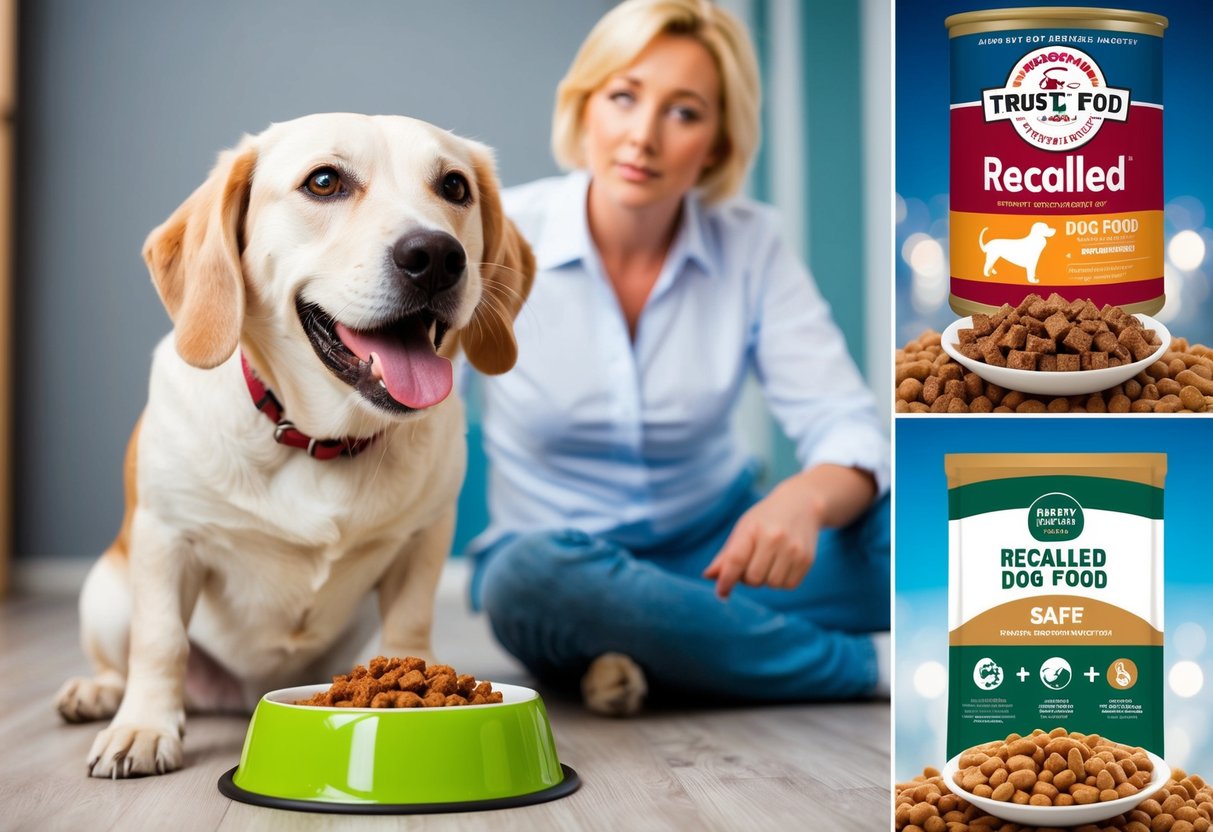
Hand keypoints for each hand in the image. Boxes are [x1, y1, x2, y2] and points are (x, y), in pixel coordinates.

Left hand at [702, 479, 822, 598]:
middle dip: (748, 578)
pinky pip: (789, 585)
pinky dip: (781, 581)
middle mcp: (774, 538)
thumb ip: (726, 555)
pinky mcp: (807, 559)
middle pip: (753, 578)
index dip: (726, 580)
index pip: (735, 560)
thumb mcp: (743, 529)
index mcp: (752, 528)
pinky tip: (781, 564)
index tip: (721, 592)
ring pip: (771, 584)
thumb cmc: (765, 519)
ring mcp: (793, 549)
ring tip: (767, 562)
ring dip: (765, 579)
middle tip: (751, 563)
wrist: (802, 504)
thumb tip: (708, 577)